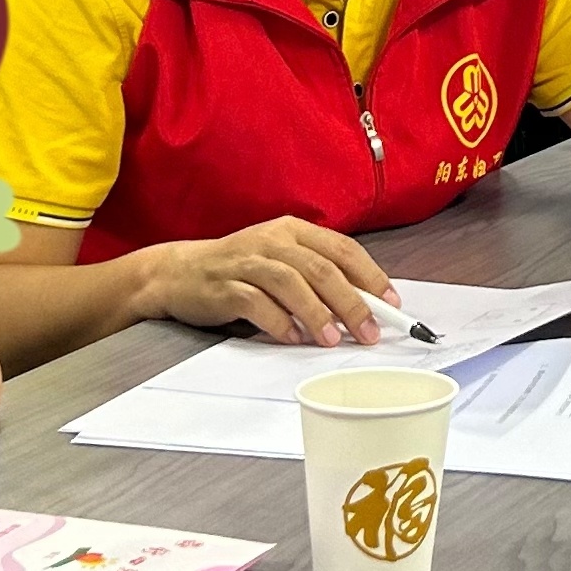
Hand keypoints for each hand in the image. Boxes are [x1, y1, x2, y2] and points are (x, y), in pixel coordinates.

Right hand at [133, 216, 394, 346]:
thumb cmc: (239, 269)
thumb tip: (365, 304)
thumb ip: (317, 275)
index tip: (392, 303)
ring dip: (318, 314)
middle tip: (370, 331)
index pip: (342, 249)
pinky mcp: (226, 286)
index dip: (371, 276)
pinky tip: (293, 339)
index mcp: (293, 230)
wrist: (178, 273)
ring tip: (334, 339)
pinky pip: (258, 304)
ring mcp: (247, 262)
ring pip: (293, 284)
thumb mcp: (280, 260)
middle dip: (352, 302)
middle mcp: (273, 241)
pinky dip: (279, 323)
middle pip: (322, 269)